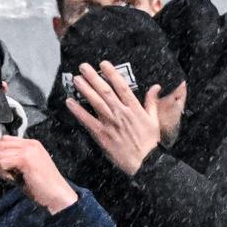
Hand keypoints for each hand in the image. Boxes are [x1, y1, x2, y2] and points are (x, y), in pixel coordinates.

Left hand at [0, 136, 78, 214]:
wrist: (57, 194)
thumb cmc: (42, 186)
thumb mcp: (27, 167)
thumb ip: (15, 159)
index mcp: (32, 144)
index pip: (5, 140)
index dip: (0, 154)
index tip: (6, 168)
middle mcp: (30, 144)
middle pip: (0, 143)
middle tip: (7, 173)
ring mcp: (29, 150)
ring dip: (0, 167)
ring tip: (11, 177)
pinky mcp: (26, 159)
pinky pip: (3, 161)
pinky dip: (3, 172)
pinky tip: (13, 179)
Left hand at [66, 61, 162, 175]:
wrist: (145, 162)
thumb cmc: (150, 142)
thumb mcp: (155, 119)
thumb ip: (152, 102)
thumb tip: (156, 86)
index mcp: (134, 108)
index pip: (122, 86)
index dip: (112, 74)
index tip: (104, 64)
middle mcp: (121, 112)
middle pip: (105, 91)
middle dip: (94, 77)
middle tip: (83, 67)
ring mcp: (110, 123)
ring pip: (96, 102)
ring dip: (85, 90)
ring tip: (76, 79)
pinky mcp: (102, 134)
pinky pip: (87, 120)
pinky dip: (78, 111)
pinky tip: (70, 102)